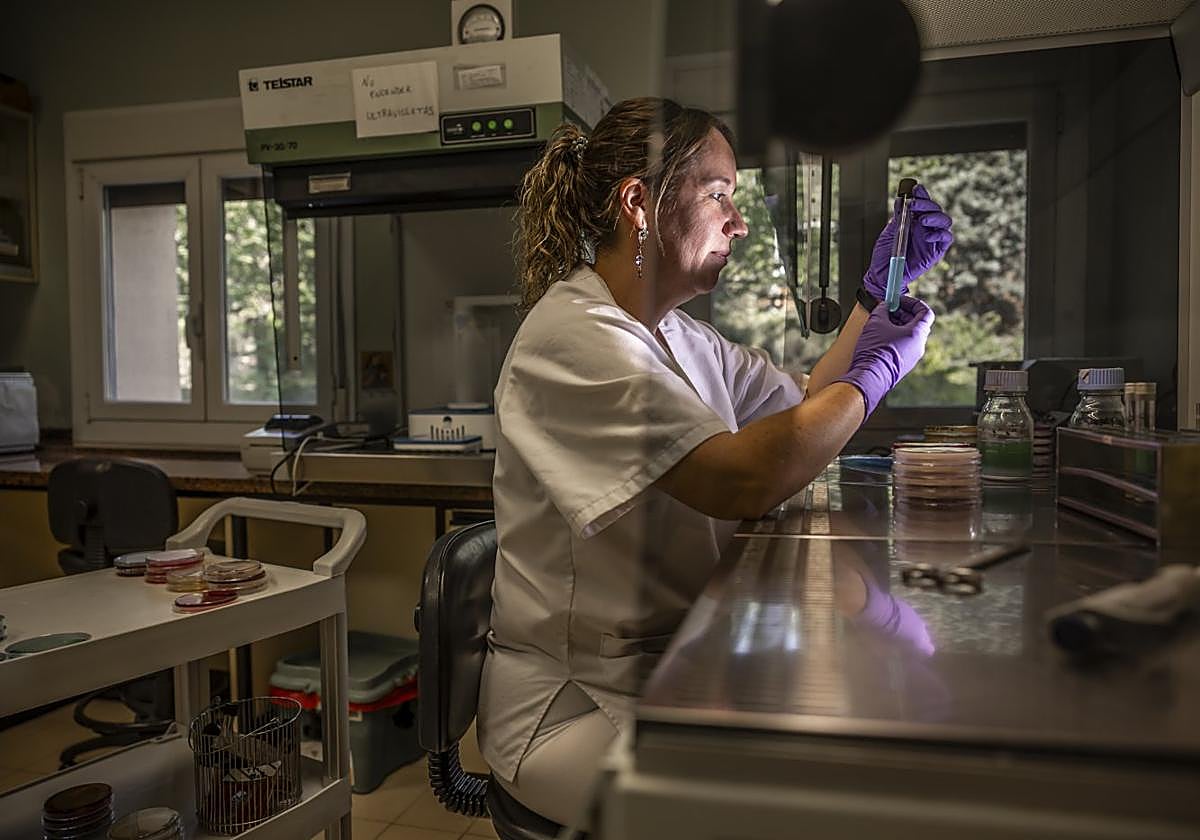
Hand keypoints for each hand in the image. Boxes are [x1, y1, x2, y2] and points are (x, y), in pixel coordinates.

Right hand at [835, 296, 933, 415]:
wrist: (870, 378)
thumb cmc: (875, 352)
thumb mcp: (876, 322)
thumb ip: (882, 310)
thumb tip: (884, 306)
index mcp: (918, 334)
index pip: (925, 312)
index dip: (913, 303)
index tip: (899, 300)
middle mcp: (918, 346)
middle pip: (917, 323)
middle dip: (902, 314)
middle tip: (888, 310)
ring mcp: (912, 357)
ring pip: (909, 336)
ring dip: (897, 326)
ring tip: (880, 324)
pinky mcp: (903, 365)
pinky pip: (903, 347)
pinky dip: (894, 338)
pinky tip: (879, 338)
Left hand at [862, 184, 953, 300]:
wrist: (883, 276)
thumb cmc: (884, 256)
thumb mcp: (889, 233)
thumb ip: (897, 217)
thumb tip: (901, 200)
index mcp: (914, 220)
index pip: (922, 203)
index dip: (922, 194)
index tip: (915, 188)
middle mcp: (925, 227)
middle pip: (935, 210)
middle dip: (926, 204)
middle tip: (914, 204)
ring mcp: (932, 238)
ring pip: (944, 221)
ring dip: (935, 216)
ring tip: (923, 219)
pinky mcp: (936, 251)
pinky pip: (946, 239)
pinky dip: (940, 234)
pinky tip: (927, 235)